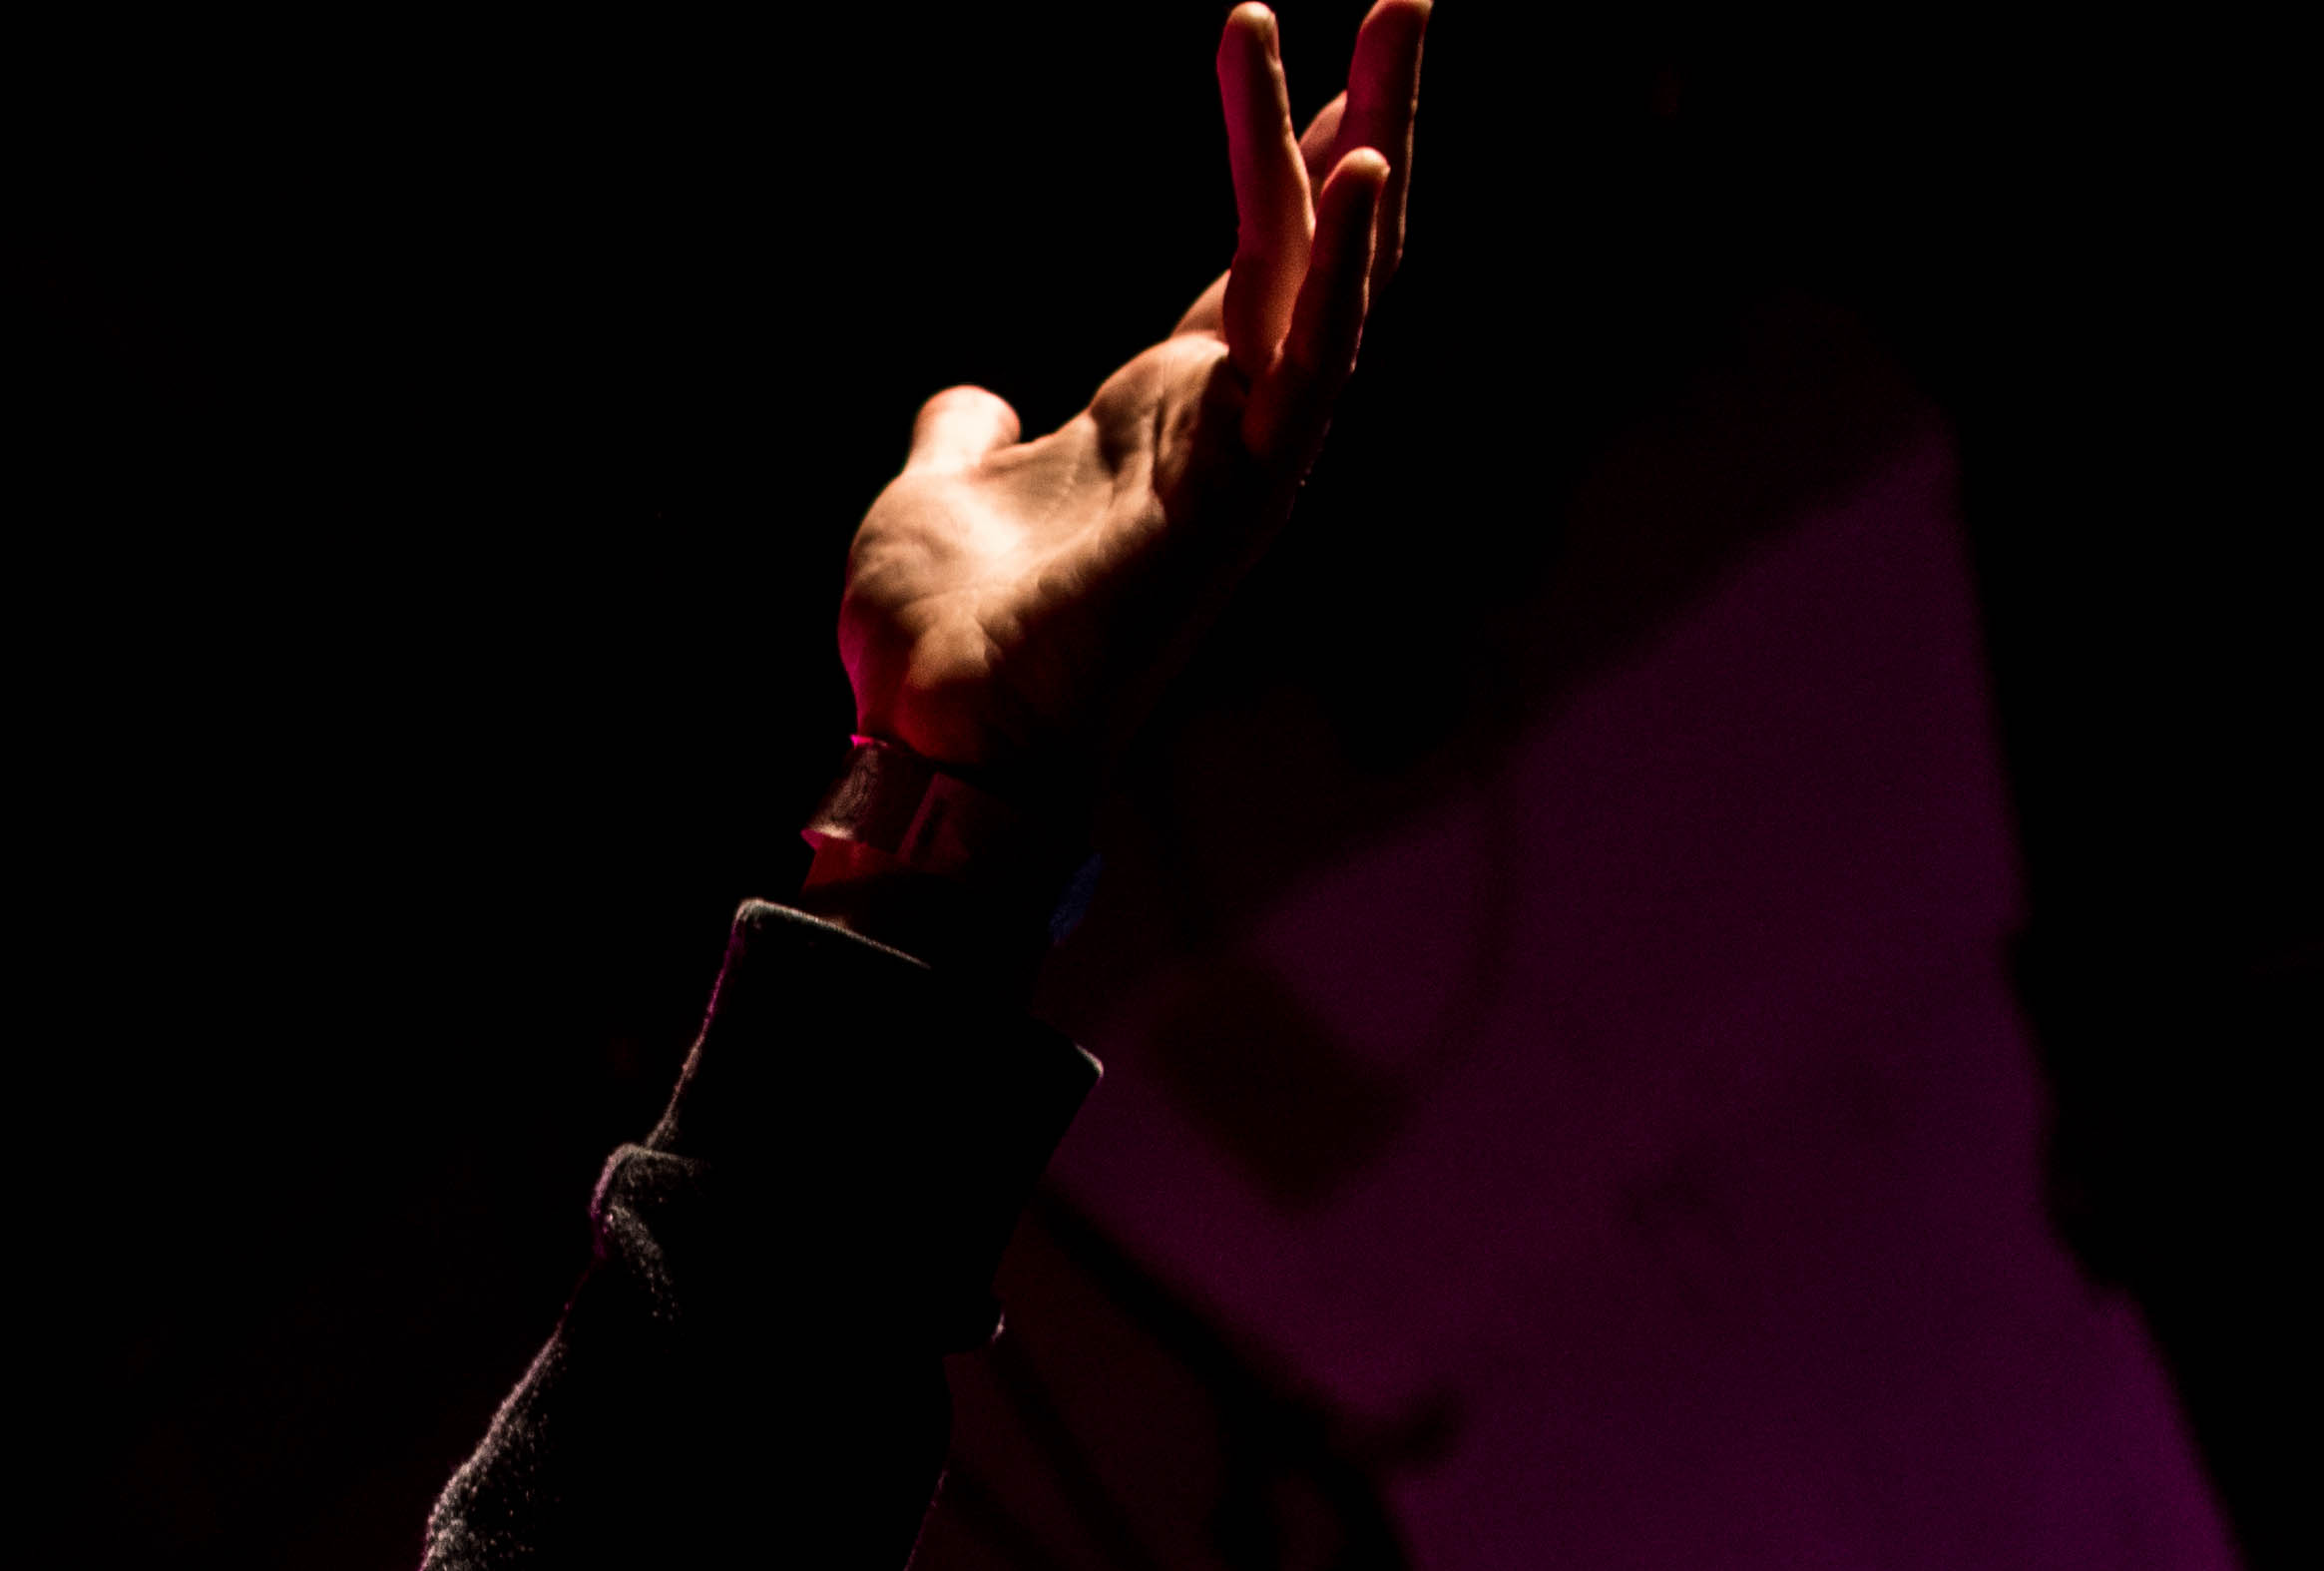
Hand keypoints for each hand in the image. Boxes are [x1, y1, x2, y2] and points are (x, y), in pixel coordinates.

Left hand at [836, 1, 1426, 802]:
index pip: (1258, 261)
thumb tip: (971, 397)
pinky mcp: (1236, 493)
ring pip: (1325, 273)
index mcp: (1163, 412)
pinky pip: (1305, 359)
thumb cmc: (940, 644)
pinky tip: (1359, 170)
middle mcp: (1223, 425)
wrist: (931, 745)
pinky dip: (1334, 267)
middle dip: (1369, 114)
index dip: (1295, 157)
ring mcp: (1241, 457)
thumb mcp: (935, 490)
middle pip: (1319, 243)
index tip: (1326, 61)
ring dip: (1358, 144)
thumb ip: (964, 432)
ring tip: (1392, 19)